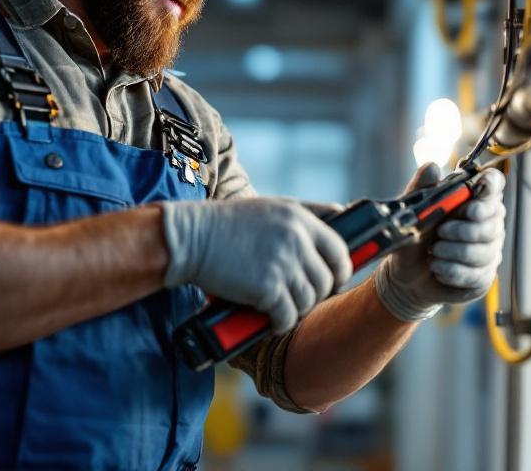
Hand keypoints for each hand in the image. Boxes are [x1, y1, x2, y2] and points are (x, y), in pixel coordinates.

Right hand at [161, 197, 353, 331]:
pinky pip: (288, 316)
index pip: (339, 249)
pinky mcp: (267, 289)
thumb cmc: (226, 224)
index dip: (340, 269)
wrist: (189, 239)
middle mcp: (297, 240)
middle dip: (318, 294)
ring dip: (297, 309)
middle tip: (302, 299)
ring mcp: (283, 264)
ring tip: (282, 309)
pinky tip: (271, 321)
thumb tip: (338, 214)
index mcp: (300, 218)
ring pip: (309, 300)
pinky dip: (281, 323)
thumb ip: (304, 214)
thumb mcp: (270, 207)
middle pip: (327, 279)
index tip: (333, 280)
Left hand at [373, 163, 506, 321]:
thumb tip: (431, 167)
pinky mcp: (484, 276)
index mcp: (472, 200)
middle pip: (492, 221)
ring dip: (453, 251)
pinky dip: (451, 270)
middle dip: (463, 228)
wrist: (405, 276)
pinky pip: (476, 273)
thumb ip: (420, 189)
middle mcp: (487, 223)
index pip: (494, 184)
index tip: (481, 186)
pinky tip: (437, 267)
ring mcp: (489, 250)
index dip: (491, 183)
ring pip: (484, 250)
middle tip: (441, 231)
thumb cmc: (414, 239)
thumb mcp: (411, 213)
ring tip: (433, 251)